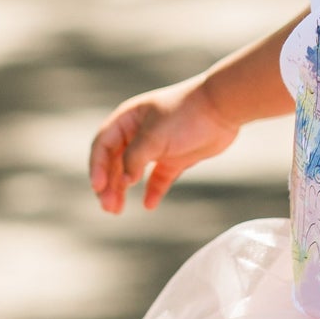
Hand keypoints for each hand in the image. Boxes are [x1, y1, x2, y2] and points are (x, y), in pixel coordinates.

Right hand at [89, 76, 241, 213]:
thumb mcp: (153, 136)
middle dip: (109, 185)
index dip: (97, 168)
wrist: (222, 108)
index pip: (102, 146)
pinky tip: (149, 205)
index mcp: (127, 120)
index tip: (99, 188)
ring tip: (117, 210)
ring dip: (123, 190)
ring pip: (133, 172)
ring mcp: (157, 147)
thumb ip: (134, 158)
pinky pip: (158, 178)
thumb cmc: (185, 115)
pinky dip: (152, 191)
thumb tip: (124, 182)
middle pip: (115, 162)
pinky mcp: (176, 158)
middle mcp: (138, 133)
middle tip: (108, 207)